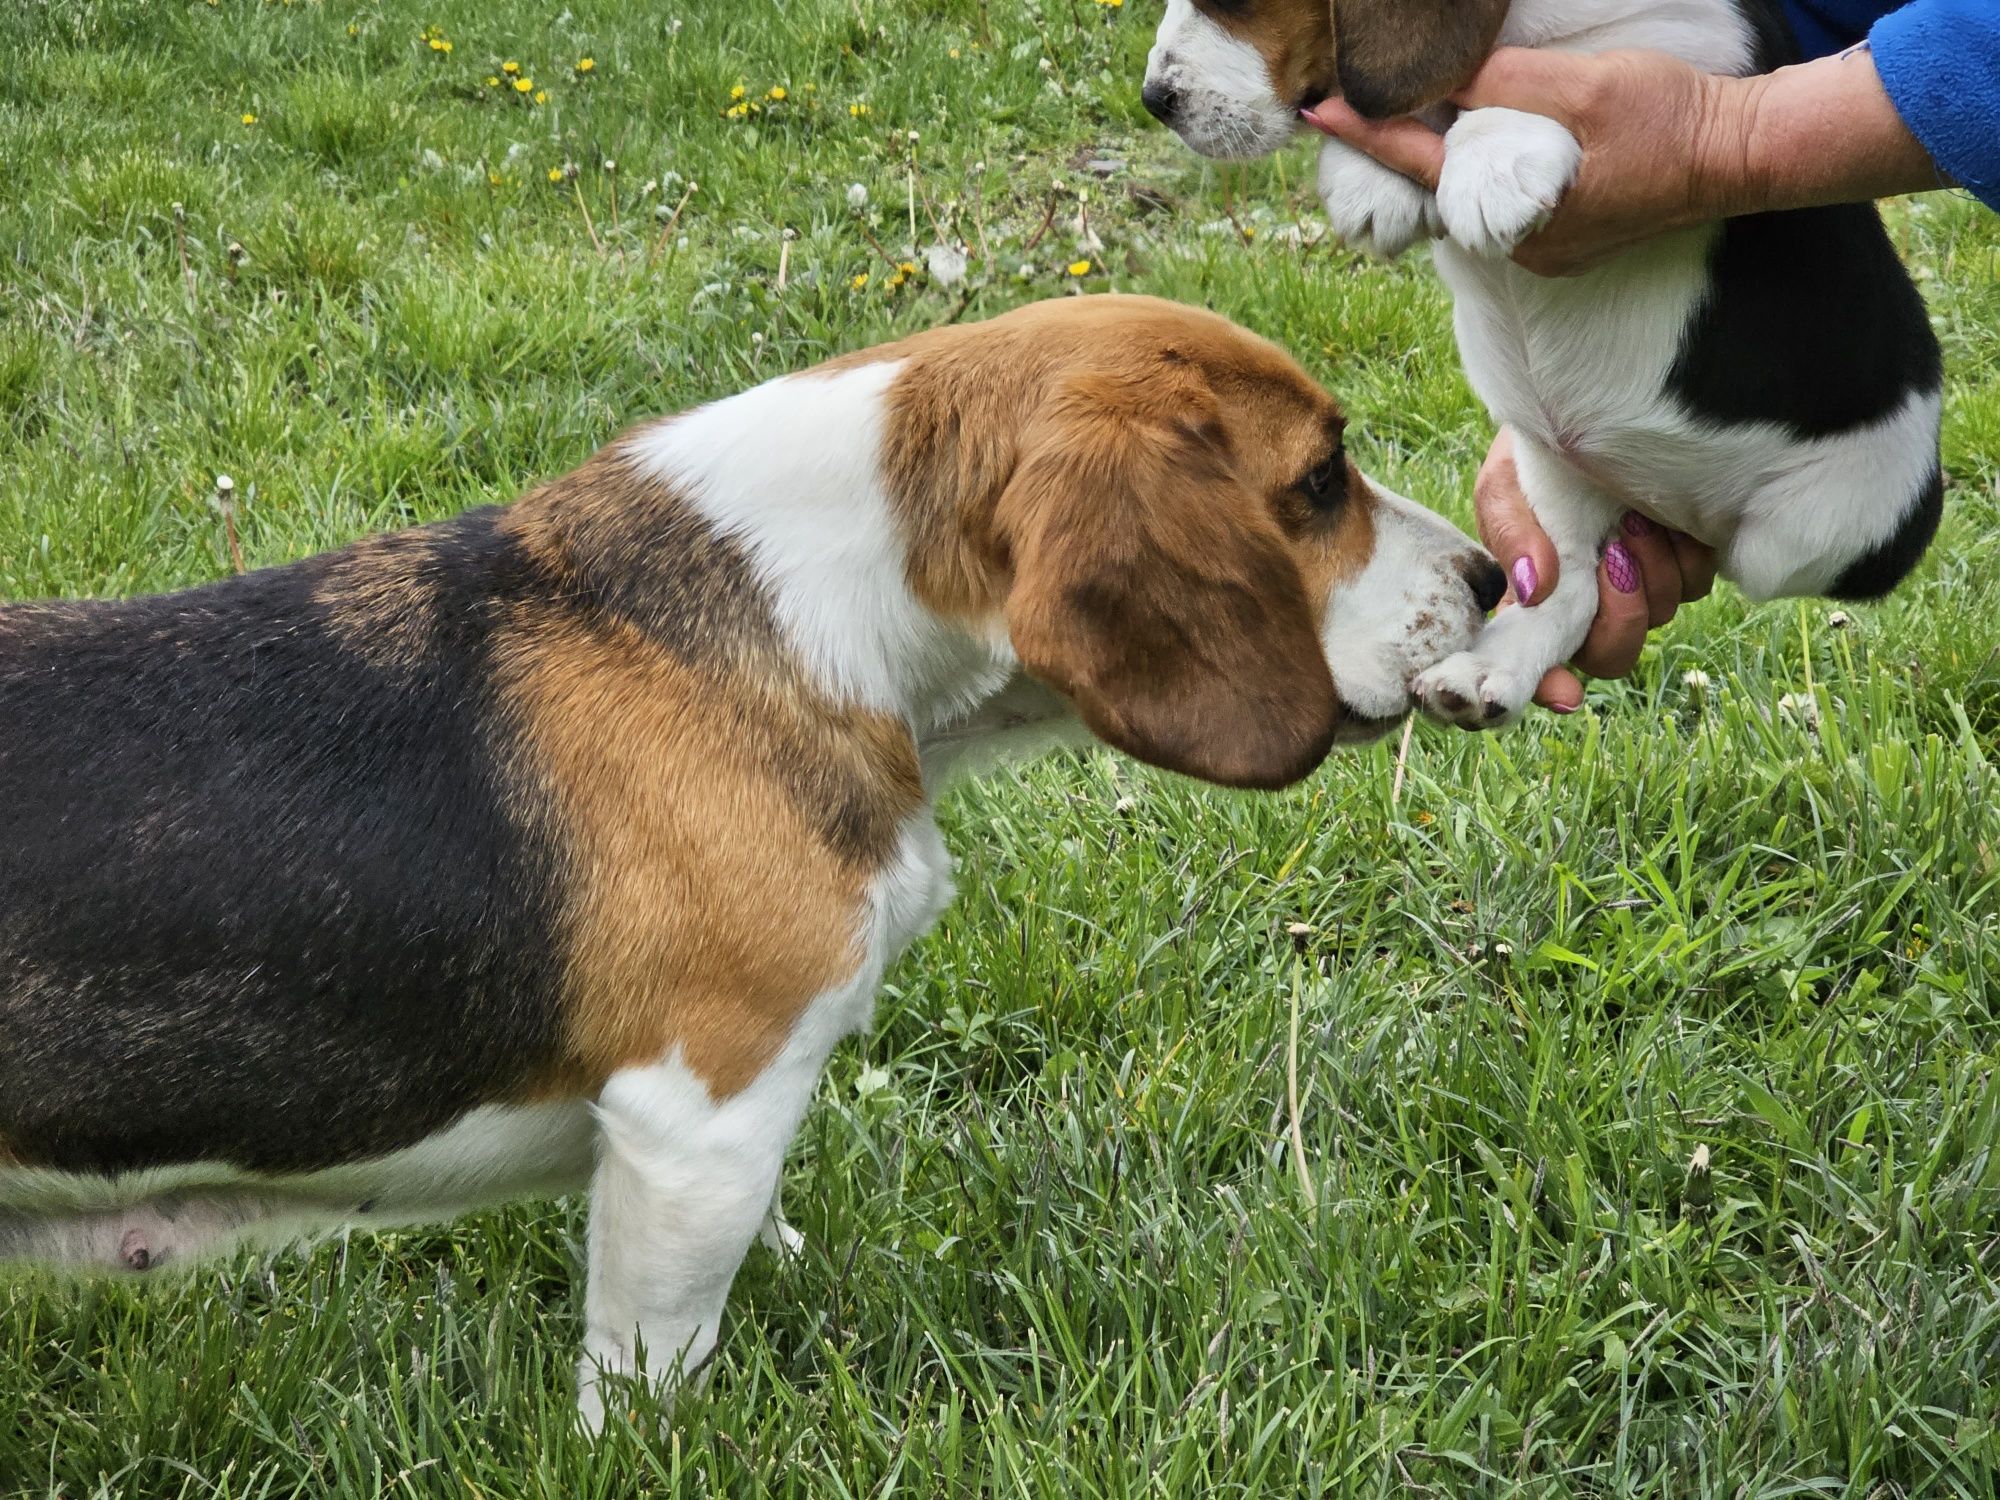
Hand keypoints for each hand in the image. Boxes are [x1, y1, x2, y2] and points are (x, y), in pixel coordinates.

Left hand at [1306, 48, 1724, 274]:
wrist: (1741, 157)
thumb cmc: (1669, 119)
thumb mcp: (1580, 86)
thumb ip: (1504, 84)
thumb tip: (1442, 80)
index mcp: (1512, 210)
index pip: (1419, 162)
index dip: (1366, 132)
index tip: (1317, 109)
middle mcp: (1517, 244)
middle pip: (1443, 186)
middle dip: (1404, 143)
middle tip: (1356, 102)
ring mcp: (1544, 249)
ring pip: (1476, 196)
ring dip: (1452, 155)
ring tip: (1420, 111)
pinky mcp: (1568, 241)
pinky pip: (1510, 204)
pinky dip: (1493, 170)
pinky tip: (1488, 137)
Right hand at [1475, 428, 1714, 710]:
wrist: (1600, 407)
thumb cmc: (1539, 452)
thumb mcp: (1507, 481)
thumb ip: (1510, 532)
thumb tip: (1536, 591)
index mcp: (1534, 601)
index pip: (1536, 666)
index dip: (1548, 688)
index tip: (1566, 694)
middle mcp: (1588, 606)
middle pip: (1611, 654)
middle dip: (1620, 612)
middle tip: (1617, 551)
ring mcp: (1639, 587)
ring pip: (1657, 618)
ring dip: (1652, 571)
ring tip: (1635, 518)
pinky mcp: (1681, 564)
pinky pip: (1693, 585)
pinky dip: (1684, 554)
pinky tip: (1665, 517)